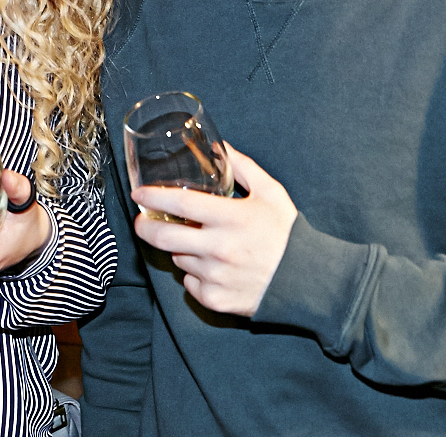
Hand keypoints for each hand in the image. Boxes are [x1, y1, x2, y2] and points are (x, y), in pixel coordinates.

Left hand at [131, 144, 296, 317]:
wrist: (306, 281)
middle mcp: (218, 248)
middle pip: (163, 237)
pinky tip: (210, 268)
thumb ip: (244, 167)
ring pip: (177, 259)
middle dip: (145, 227)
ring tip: (195, 243)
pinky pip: (190, 284)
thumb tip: (222, 146)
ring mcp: (215, 276)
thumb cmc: (287, 234)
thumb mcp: (271, 193)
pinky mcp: (215, 299)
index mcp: (230, 218)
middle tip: (143, 221)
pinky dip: (193, 275)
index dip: (152, 197)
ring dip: (179, 250)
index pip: (179, 203)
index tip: (139, 193)